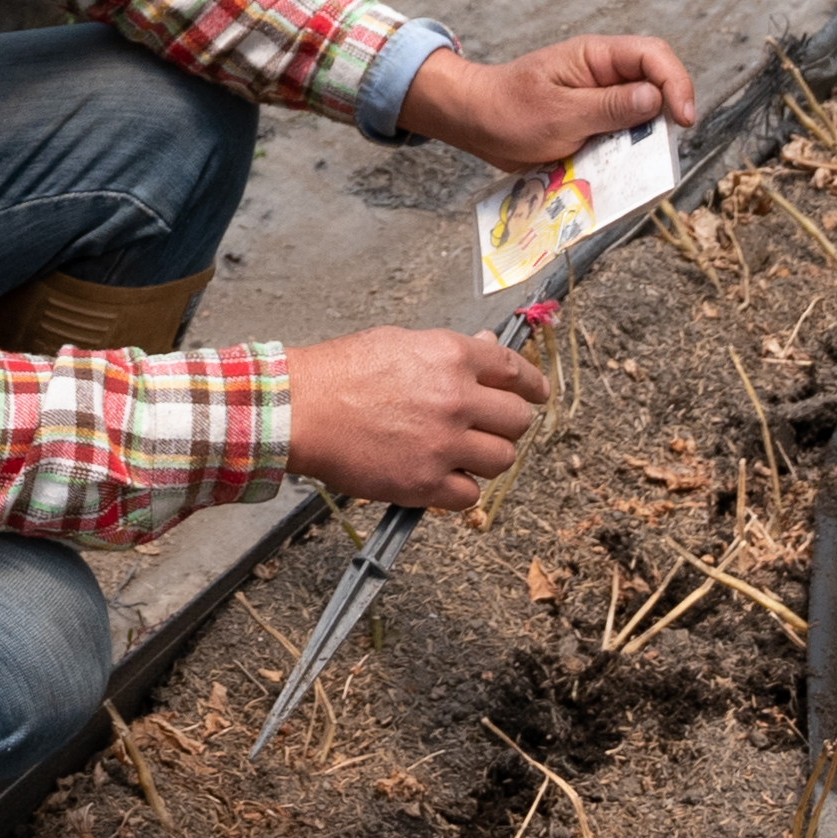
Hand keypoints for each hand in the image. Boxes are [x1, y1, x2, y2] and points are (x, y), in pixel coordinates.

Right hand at [286, 325, 552, 509]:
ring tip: (460, 453)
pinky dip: (460, 489)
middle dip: (508, 424)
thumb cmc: (339, 373)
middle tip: (490, 428)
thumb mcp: (400, 342)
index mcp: (452, 357)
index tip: (537, 394)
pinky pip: (469, 495)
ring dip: (486, 458)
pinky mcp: (424, 482)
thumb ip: (450, 351)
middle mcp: (456, 399)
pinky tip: (440, 476)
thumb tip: (487, 349)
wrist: (299, 409)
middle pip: (518, 421)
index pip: (517, 372)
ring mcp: (443, 444)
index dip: (533, 385)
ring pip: (501, 460)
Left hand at [398, 31, 700, 171]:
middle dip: (668, 114)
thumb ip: (608, 107)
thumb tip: (656, 99)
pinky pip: (621, 135)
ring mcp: (599, 100)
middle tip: (667, 148)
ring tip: (646, 165)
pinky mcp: (592, 123)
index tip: (684, 119)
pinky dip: (626, 152)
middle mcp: (604, 75)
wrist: (473, 123)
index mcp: (596, 57)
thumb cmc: (507, 111)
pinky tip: (623, 172)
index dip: (676, 84)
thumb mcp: (559, 113)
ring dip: (646, 139)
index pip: (653, 56)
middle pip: (655, 85)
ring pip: (642, 115)